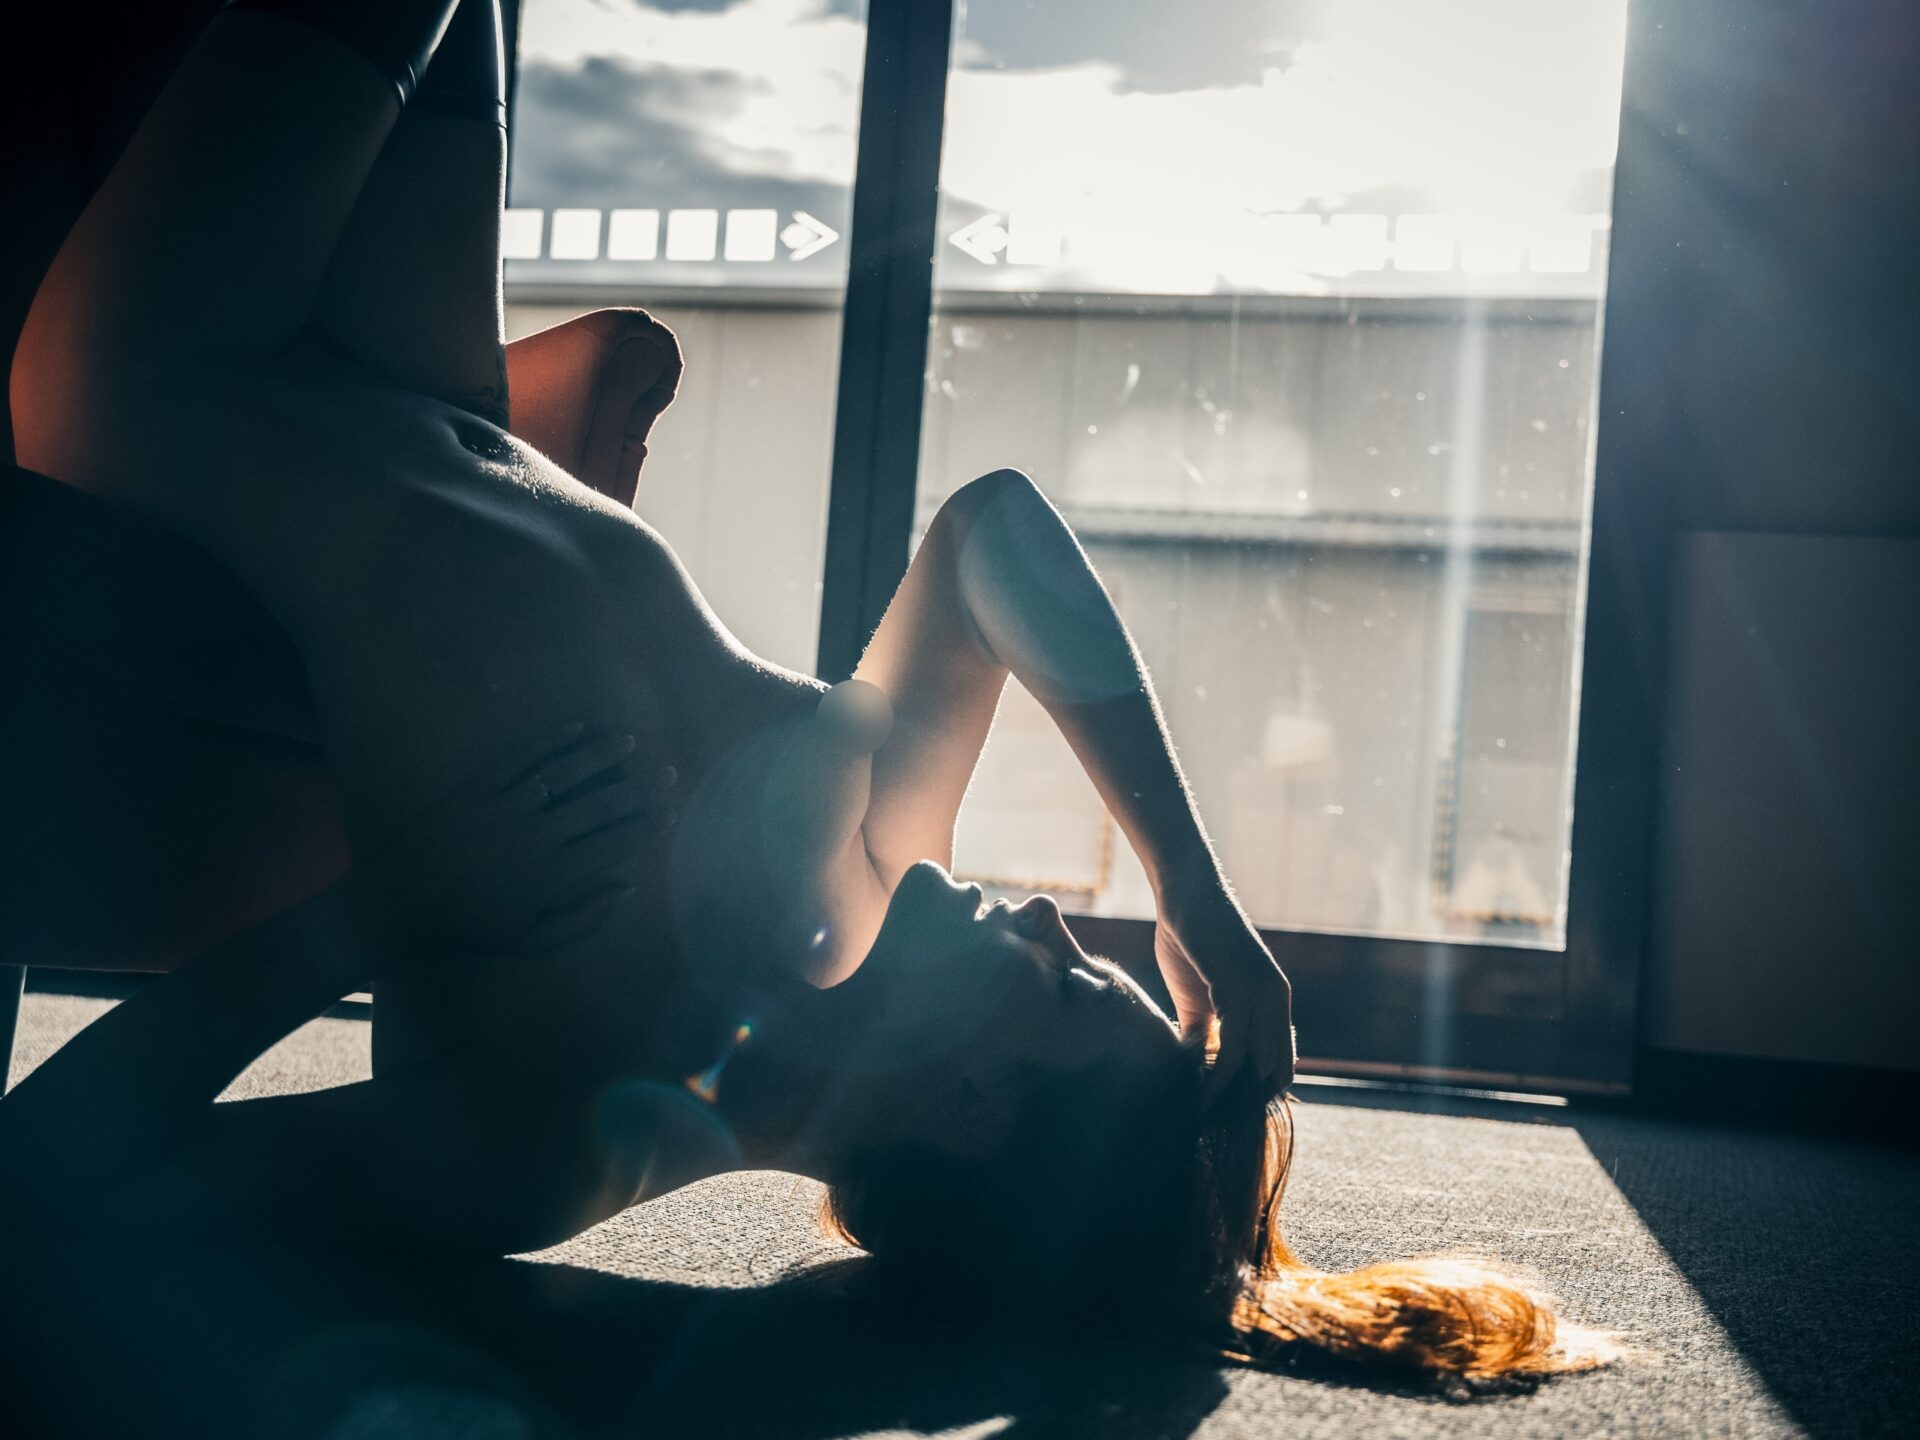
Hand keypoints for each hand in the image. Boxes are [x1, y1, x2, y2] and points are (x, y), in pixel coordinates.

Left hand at [363, 723, 672, 954]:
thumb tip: (626, 887)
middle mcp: (539, 837)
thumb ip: (584, 919)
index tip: (670, 811)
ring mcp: (509, 807)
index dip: (647, 825)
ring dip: (602, 755)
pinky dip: (551, 740)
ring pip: (567, 774)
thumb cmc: (469, 923)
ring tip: (629, 741)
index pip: (614, 844)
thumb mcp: (530, 939)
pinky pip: (523, 757)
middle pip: (601, 806)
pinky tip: (576, 728)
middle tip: (666, 772)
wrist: (402, 899)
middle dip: (640, 787)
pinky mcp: (481, 787)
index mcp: (554, 876)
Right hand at [1154, 889, 1294, 1102]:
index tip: (1232, 1115)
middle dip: (1250, 1102)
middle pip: (1277, 1070)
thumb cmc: (1190, 937)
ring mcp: (1261, 995)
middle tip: (1220, 1127)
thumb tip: (1191, 1062)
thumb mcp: (1198, 992)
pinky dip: (1219, 1077)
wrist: (1185, 892)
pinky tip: (1200, 1093)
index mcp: (1273, 1001)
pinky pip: (1234, 1047)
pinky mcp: (1238, 990)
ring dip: (1234, 1097)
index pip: (1279, 1060)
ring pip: (1258, 1064)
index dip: (1259, 1090)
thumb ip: (1203, 1026)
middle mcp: (1276, 1001)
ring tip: (1208, 1119)